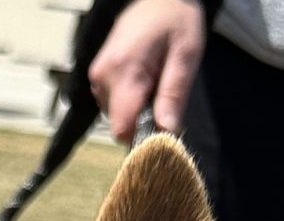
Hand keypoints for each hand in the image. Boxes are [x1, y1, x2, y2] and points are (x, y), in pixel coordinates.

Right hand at [87, 0, 206, 143]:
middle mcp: (103, 77)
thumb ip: (174, 94)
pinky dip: (129, 99)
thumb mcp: (186, 55)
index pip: (123, 129)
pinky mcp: (97, 77)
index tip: (161, 126)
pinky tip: (142, 78)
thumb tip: (167, 133)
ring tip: (153, 79)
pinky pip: (112, 104)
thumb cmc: (176, 20)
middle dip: (144, 118)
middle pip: (121, 124)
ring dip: (137, 108)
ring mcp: (97, 77)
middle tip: (162, 90)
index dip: (143, 136)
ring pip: (116, 116)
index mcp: (124, 72)